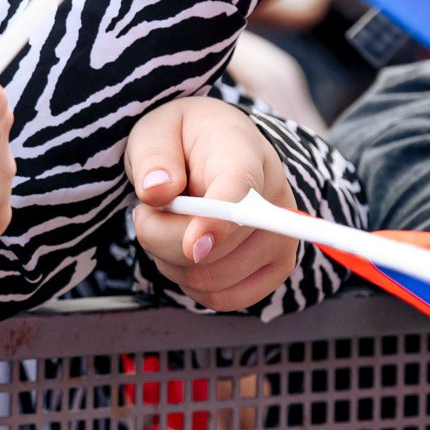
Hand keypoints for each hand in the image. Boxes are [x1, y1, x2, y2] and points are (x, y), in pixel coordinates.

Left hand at [128, 96, 296, 311]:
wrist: (213, 148)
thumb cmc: (181, 139)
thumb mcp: (155, 131)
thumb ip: (153, 158)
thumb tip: (156, 191)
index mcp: (244, 154)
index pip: (239, 195)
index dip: (216, 226)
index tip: (194, 249)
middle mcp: (275, 200)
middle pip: (214, 253)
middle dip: (160, 237)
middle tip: (148, 210)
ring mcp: (281, 239)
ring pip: (210, 280)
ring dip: (170, 260)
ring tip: (169, 225)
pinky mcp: (275, 269)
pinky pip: (221, 298)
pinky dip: (189, 283)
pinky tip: (185, 250)